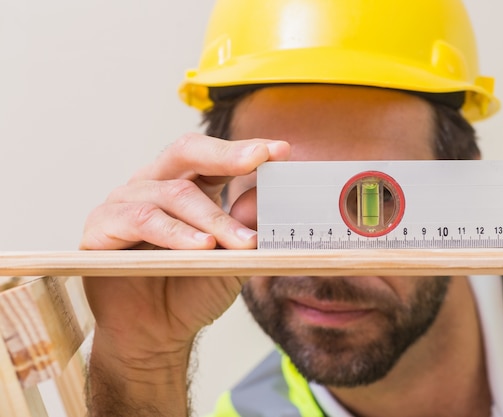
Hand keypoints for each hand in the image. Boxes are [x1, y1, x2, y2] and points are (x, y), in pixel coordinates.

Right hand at [80, 133, 288, 414]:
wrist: (155, 335)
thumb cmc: (191, 290)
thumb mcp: (232, 260)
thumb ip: (246, 229)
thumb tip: (265, 198)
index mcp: (186, 185)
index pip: (216, 157)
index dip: (246, 150)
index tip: (280, 150)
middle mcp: (154, 184)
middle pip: (187, 152)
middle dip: (226, 155)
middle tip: (259, 158)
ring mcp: (125, 202)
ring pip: (172, 194)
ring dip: (211, 218)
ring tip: (240, 241)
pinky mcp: (101, 227)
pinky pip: (140, 219)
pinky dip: (175, 232)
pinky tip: (201, 247)